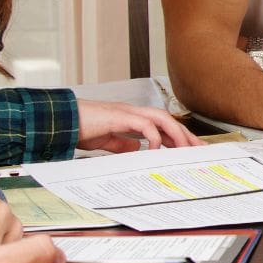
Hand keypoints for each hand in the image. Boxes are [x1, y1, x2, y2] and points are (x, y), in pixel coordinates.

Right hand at [75, 100, 203, 153]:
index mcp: (132, 118)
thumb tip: (137, 149)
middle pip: (168, 120)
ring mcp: (128, 112)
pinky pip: (144, 125)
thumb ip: (122, 143)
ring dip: (176, 134)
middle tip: (199, 150)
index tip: (191, 149)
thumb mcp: (107, 140)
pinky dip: (153, 138)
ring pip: (162, 119)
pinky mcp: (120, 117)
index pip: (162, 125)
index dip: (179, 136)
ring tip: (185, 150)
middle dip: (186, 135)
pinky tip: (155, 150)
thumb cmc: (81, 128)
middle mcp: (134, 112)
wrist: (63, 120)